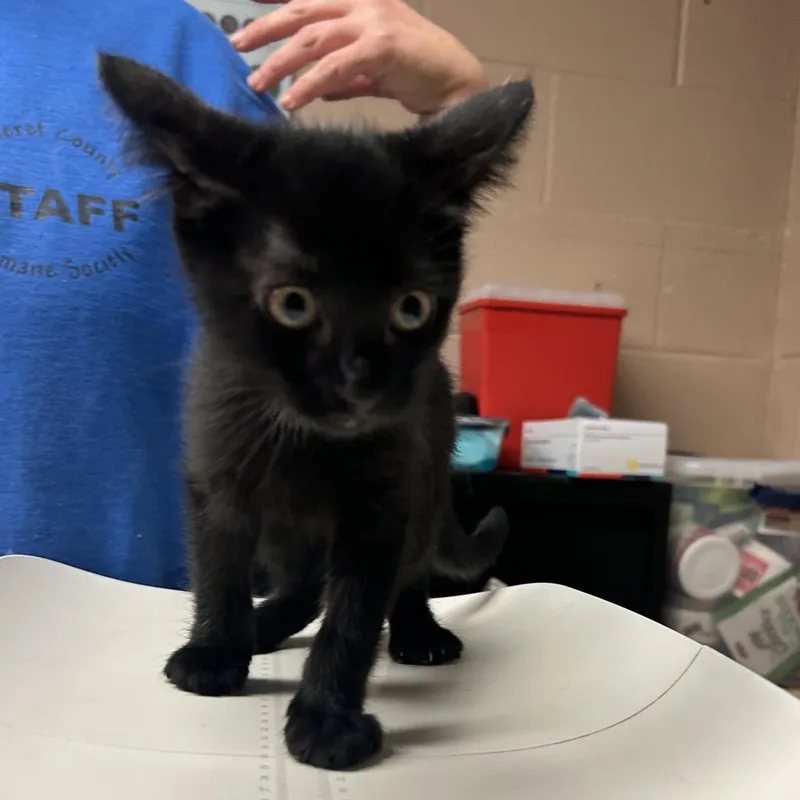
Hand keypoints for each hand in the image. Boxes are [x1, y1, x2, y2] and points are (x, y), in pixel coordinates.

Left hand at [232, 0, 486, 115]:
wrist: (457, 82)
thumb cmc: (417, 74)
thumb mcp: (371, 70)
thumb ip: (342, 75)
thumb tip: (314, 88)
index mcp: (361, 3)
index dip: (277, 0)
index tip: (248, 3)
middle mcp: (364, 3)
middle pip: (302, 12)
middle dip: (265, 29)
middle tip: (237, 45)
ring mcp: (372, 21)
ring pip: (312, 38)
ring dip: (281, 62)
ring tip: (258, 82)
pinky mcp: (381, 46)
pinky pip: (334, 66)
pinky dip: (309, 83)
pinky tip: (292, 100)